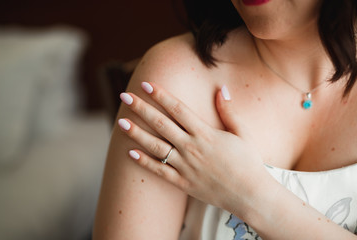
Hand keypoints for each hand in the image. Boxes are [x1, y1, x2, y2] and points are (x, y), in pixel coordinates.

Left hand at [117, 82, 269, 217]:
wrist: (250, 195)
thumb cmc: (248, 162)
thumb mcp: (243, 133)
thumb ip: (229, 111)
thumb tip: (221, 89)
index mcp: (205, 134)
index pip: (178, 109)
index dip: (161, 95)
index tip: (146, 85)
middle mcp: (191, 148)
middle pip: (161, 124)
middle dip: (141, 109)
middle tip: (125, 96)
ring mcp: (185, 167)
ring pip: (156, 147)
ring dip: (137, 134)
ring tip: (121, 122)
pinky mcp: (183, 183)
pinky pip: (160, 171)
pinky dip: (144, 162)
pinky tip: (130, 154)